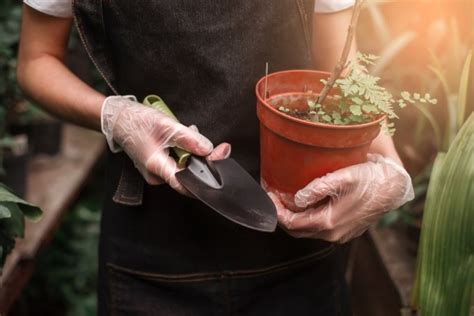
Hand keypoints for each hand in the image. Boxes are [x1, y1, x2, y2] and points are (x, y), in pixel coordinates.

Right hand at [101, 96, 229, 194]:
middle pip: (188, 173)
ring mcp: (156, 171)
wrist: (116, 117)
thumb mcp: (167, 126)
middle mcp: (157, 175)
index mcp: (157, 168)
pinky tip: (182, 135)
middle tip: (204, 137)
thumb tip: (208, 149)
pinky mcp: (157, 164)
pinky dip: (183, 149)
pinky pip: (176, 161)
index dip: (206, 176)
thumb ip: (189, 139)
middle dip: (201, 156)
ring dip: (191, 149)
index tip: (220, 160)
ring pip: (183, 165)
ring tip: (189, 131)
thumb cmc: (136, 121)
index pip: (187, 183)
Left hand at [268, 154, 413, 242]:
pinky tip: (304, 205)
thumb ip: (319, 187)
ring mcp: (339, 235)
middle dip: (281, 215)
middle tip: (272, 197)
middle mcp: (333, 234)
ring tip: (284, 199)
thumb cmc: (369, 179)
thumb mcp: (343, 176)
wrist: (393, 188)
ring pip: (307, 231)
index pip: (291, 223)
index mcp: (329, 222)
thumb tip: (297, 198)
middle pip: (296, 230)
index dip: (276, 210)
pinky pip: (319, 229)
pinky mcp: (345, 232)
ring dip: (293, 218)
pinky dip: (307, 219)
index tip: (268, 194)